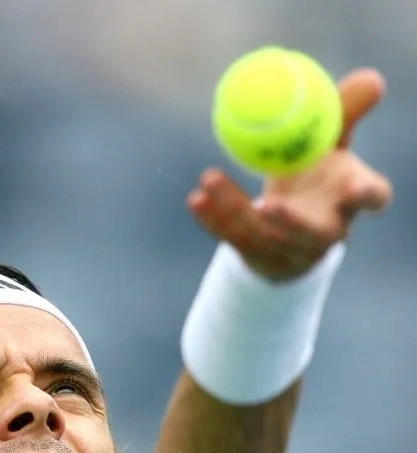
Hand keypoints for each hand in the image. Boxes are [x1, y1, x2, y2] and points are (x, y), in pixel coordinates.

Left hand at [186, 69, 393, 279]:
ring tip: (209, 178)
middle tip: (270, 205)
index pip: (371, 199)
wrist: (292, 227)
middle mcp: (325, 232)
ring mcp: (291, 251)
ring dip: (235, 208)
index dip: (366, 195)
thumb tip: (372, 78)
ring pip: (263, 235)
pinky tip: (196, 199)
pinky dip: (214, 219)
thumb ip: (345, 114)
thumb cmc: (319, 176)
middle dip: (292, 222)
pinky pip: (234, 239)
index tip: (356, 186)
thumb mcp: (332, 145)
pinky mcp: (260, 258)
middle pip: (313, 233)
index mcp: (350, 201)